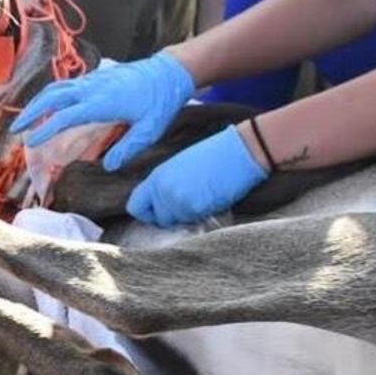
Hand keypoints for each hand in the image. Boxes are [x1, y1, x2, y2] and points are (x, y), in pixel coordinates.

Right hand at [12, 51, 195, 170]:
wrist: (169, 72)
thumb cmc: (161, 102)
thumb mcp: (149, 129)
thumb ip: (128, 148)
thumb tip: (109, 166)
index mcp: (102, 102)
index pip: (65, 116)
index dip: (45, 129)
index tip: (31, 142)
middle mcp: (92, 88)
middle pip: (52, 97)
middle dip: (31, 112)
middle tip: (16, 129)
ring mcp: (93, 80)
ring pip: (57, 88)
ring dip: (38, 102)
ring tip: (25, 118)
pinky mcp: (96, 77)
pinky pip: (67, 84)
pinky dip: (51, 94)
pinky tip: (48, 105)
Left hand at [125, 125, 266, 226]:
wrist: (240, 151)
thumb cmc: (215, 155)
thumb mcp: (181, 165)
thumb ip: (167, 184)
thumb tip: (163, 203)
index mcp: (157, 176)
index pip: (135, 206)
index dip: (148, 212)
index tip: (161, 211)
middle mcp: (163, 190)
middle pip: (157, 219)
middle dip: (171, 218)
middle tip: (189, 206)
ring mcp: (178, 201)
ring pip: (176, 223)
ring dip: (187, 218)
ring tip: (202, 201)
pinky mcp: (196, 209)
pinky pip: (193, 223)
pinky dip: (201, 218)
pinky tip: (211, 203)